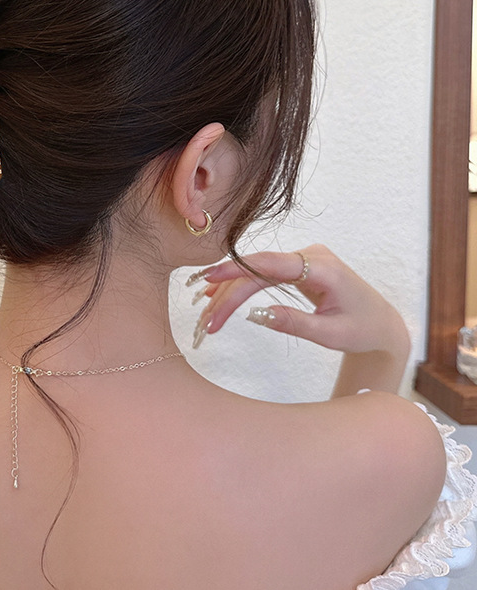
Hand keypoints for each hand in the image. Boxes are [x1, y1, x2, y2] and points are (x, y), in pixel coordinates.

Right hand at [190, 244, 409, 355]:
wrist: (381, 323)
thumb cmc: (362, 330)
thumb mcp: (330, 334)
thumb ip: (294, 323)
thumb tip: (254, 315)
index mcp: (323, 268)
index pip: (269, 264)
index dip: (236, 270)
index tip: (209, 280)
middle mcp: (311, 255)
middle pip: (257, 269)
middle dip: (228, 294)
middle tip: (208, 320)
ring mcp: (304, 258)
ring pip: (257, 272)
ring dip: (231, 292)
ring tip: (209, 314)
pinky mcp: (299, 266)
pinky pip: (264, 273)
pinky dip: (243, 286)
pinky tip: (220, 295)